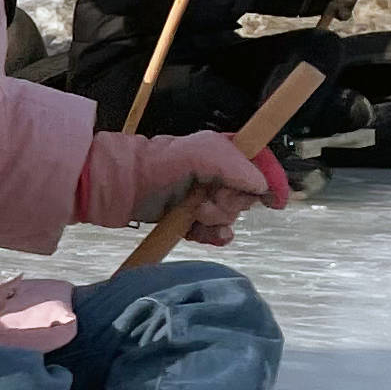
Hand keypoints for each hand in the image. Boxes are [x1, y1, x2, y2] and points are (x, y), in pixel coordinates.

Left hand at [80, 131, 288, 241]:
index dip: (270, 182)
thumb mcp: (196, 153)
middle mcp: (215, 175)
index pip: (259, 166)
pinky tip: (205, 236)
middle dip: (231, 204)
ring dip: (217, 220)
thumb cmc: (154, 165)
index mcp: (222, 153)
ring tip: (194, 215)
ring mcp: (202, 198)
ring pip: (230, 217)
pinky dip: (212, 236)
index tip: (274, 201)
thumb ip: (232, 163)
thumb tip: (260, 184)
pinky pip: (214, 233)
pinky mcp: (188, 220)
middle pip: (246, 196)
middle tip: (206, 202)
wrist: (116, 189)